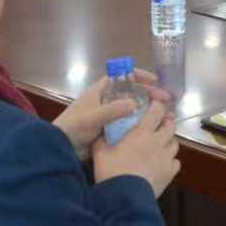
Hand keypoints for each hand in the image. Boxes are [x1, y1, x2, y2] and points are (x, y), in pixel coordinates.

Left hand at [55, 70, 171, 159]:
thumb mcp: (93, 118)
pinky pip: (129, 123)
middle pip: (131, 91)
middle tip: (165, 100)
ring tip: (164, 114)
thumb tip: (135, 103)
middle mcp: (105, 101)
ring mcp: (108, 115)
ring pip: (132, 108)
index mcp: (99, 92)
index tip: (154, 81)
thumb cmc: (74, 128)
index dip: (138, 76)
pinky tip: (152, 127)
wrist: (60, 149)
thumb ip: (113, 110)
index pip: (121, 77)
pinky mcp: (110, 129)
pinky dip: (141, 123)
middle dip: (149, 94)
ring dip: (148, 109)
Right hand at [93, 100, 179, 195]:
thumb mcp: (100, 153)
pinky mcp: (170, 173)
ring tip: (162, 144)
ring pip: (175, 143)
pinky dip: (171, 160)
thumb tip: (100, 133)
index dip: (157, 106)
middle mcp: (158, 142)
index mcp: (142, 133)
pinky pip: (176, 162)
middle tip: (161, 123)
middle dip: (167, 122)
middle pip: (170, 126)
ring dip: (169, 141)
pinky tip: (164, 163)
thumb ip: (102, 140)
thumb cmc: (111, 171)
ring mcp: (166, 157)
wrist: (124, 196)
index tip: (155, 104)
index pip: (156, 112)